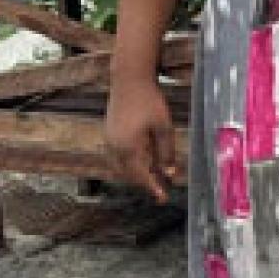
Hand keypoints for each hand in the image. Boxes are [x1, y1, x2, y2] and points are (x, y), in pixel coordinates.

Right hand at [107, 75, 179, 202]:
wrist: (129, 79)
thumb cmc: (149, 101)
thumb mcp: (163, 127)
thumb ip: (166, 152)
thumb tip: (169, 173)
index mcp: (128, 148)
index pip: (141, 175)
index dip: (153, 188)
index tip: (163, 198)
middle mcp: (114, 148)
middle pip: (129, 174)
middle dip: (144, 182)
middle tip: (160, 188)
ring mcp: (109, 140)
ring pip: (121, 166)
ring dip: (136, 173)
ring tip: (152, 176)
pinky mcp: (109, 133)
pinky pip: (117, 156)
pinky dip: (129, 162)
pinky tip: (142, 160)